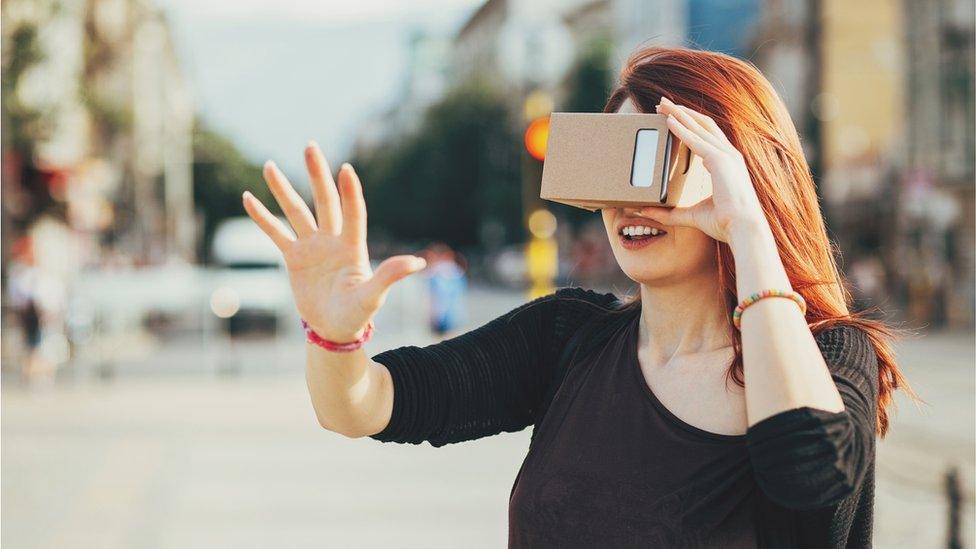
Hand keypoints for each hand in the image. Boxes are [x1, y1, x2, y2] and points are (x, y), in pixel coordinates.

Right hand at [242, 142, 426, 341]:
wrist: (334, 329)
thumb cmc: (358, 314)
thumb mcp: (373, 296)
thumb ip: (390, 276)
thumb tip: (418, 262)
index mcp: (353, 246)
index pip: (352, 212)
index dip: (350, 192)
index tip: (346, 169)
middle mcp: (332, 240)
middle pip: (324, 201)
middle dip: (317, 174)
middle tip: (310, 147)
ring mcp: (312, 246)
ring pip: (296, 212)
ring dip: (283, 190)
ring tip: (270, 166)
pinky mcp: (294, 257)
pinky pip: (276, 233)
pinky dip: (262, 217)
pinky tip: (248, 198)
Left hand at [638, 97, 769, 242]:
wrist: (743, 229)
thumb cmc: (725, 224)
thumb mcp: (692, 215)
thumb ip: (670, 213)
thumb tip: (646, 211)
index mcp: (727, 165)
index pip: (707, 137)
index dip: (689, 125)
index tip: (671, 118)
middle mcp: (728, 155)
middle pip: (702, 125)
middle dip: (682, 112)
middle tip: (662, 103)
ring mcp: (727, 155)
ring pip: (699, 126)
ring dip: (679, 114)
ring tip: (661, 105)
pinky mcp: (720, 160)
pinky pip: (696, 139)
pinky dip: (681, 129)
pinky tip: (668, 121)